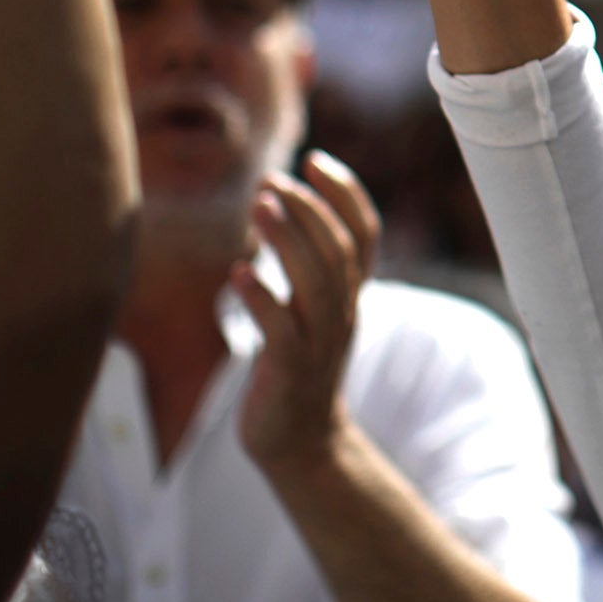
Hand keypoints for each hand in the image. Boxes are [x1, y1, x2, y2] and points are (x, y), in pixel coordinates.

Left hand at [234, 152, 380, 478]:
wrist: (300, 441)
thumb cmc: (296, 367)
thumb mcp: (310, 311)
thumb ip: (305, 267)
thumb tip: (276, 211)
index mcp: (350, 295)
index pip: (365, 234)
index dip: (346, 194)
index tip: (316, 160)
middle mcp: (343, 312)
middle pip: (339, 250)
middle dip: (309, 209)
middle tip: (273, 180)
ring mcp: (321, 342)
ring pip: (316, 282)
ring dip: (289, 238)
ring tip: (260, 204)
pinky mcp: (291, 372)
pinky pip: (282, 329)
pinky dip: (262, 298)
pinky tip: (238, 273)